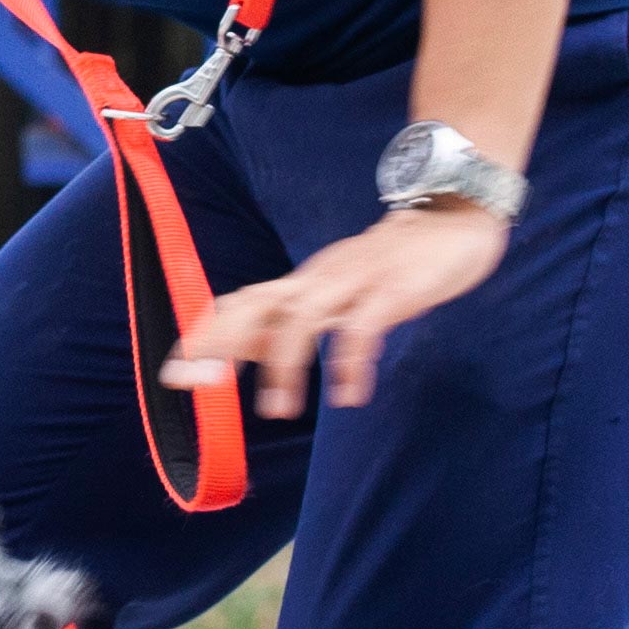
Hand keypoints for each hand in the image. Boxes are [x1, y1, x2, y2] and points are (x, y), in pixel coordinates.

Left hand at [160, 200, 509, 420]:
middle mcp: (318, 278)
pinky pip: (365, 327)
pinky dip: (351, 362)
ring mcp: (353, 280)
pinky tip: (349, 396)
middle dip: (224, 342)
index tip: (175, 374)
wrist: (452, 217)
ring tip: (279, 410)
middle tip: (201, 384)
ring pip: (304, 317)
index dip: (206, 336)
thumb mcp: (334, 293)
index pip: (240, 304)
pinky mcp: (392, 288)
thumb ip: (293, 319)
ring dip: (285, 363)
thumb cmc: (388, 265)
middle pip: (257, 304)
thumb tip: (243, 351)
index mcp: (303, 282)